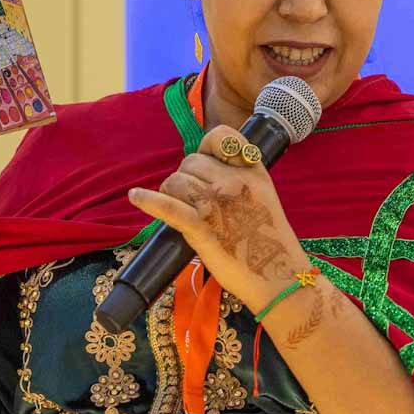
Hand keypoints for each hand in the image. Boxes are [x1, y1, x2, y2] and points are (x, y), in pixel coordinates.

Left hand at [127, 125, 306, 311]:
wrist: (278, 276)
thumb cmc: (269, 241)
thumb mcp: (265, 194)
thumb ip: (241, 175)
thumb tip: (206, 168)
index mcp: (251, 172)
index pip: (219, 137)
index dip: (207, 149)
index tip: (207, 165)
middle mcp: (233, 182)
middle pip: (189, 162)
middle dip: (187, 178)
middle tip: (195, 202)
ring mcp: (217, 204)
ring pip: (175, 181)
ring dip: (172, 194)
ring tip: (183, 212)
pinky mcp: (201, 228)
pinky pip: (169, 206)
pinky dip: (149, 201)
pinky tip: (135, 196)